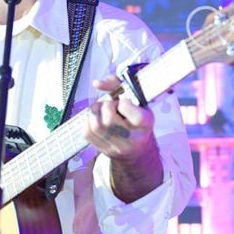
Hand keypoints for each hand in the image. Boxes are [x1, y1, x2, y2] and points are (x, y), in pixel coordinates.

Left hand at [85, 74, 163, 201]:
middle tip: (111, 104)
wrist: (137, 149)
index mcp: (145, 124)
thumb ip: (119, 84)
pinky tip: (97, 118)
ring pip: (95, 126)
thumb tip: (97, 83)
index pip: (130, 112)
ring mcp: (118, 147)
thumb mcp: (138, 100)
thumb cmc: (137, 120)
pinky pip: (87, 132)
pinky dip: (89, 121)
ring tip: (102, 109)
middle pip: (109, 119)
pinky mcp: (105, 151)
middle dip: (106, 106)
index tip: (125, 101)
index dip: (123, 103)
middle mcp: (132, 138)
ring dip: (95, 112)